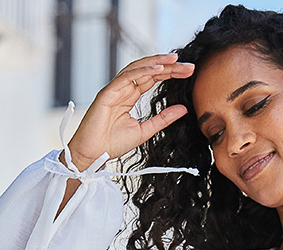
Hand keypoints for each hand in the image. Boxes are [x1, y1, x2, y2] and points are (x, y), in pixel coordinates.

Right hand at [65, 53, 194, 170]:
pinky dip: (142, 72)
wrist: (93, 155)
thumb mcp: (145, 131)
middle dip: (168, 66)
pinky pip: (125, 77)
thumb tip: (183, 108)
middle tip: (189, 66)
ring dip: (157, 63)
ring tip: (175, 60)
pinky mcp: (107, 94)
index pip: (152, 78)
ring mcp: (114, 89)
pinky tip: (157, 69)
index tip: (189, 72)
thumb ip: (163, 119)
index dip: (170, 73)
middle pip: (148, 70)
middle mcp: (122, 88)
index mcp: (129, 95)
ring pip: (137, 69)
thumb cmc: (112, 144)